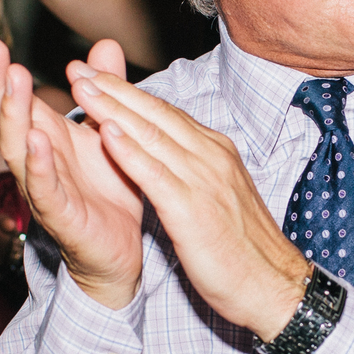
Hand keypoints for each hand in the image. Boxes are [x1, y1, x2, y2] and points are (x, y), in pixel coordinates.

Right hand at [0, 35, 146, 308]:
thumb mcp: (110, 128)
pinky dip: (37, 165)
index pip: (10, 97)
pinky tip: (37, 141)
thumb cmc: (109, 188)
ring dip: (12, 112)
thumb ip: (105, 87)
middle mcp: (34, 157)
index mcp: (44, 133)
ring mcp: (42, 186)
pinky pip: (43, 189)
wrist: (122, 248)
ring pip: (15, 147)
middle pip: (3, 115)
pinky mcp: (59, 214)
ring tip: (13, 78)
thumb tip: (105, 43)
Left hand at [67, 61, 309, 339]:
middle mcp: (211, 157)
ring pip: (151, 135)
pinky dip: (129, 151)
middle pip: (155, 114)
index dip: (129, 92)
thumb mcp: (219, 197)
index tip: (96, 75)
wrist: (274, 287)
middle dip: (114, 88)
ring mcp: (203, 180)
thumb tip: (169, 155)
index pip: (165, 114)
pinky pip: (154, 174)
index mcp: (216, 153)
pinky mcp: (192, 210)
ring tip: (82, 88)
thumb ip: (194, 171)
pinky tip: (105, 134)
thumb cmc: (245, 250)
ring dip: (113, 109)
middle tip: (78, 67)